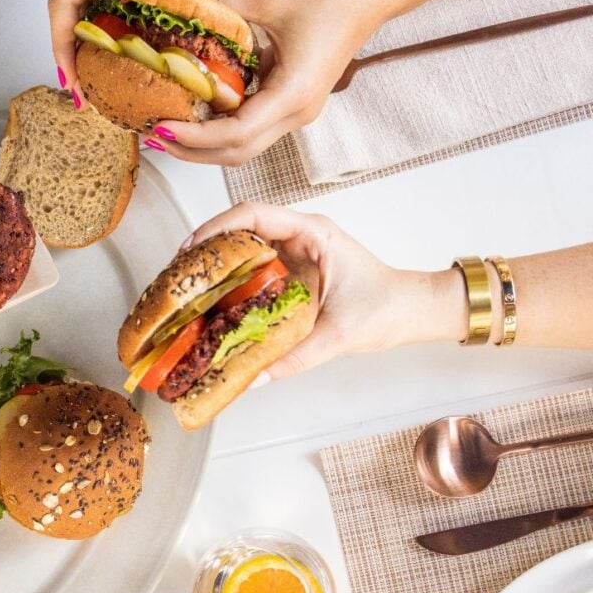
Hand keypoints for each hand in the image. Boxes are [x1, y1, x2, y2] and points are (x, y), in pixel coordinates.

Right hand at [49, 0, 185, 105]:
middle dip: (73, 57)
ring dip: (89, 44)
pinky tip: (125, 45)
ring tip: (104, 83)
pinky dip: (107, 22)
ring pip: (82, 6)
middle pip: (68, 14)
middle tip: (88, 97)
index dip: (62, 46)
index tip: (71, 79)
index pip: (63, 3)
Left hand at [151, 0, 388, 164]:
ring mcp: (298, 111)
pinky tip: (196, 112)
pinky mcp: (294, 102)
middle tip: (153, 137)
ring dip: (205, 143)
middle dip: (192, 150)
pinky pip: (253, 126)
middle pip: (237, 153)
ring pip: (245, 145)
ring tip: (168, 129)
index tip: (161, 127)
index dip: (194, 136)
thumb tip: (178, 6)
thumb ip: (219, 5)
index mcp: (294, 94)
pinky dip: (221, 127)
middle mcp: (298, 112)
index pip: (236, 134)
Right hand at [185, 202, 460, 381]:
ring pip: (244, 248)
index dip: (218, 227)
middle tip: (179, 275)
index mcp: (313, 234)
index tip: (192, 249)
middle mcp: (299, 237)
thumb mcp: (339, 334)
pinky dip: (230, 283)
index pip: (255, 215)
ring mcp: (294, 252)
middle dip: (206, 248)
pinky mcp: (291, 271)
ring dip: (215, 265)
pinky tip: (212, 304)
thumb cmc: (386, 309)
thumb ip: (295, 357)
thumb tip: (252, 378)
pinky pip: (253, 269)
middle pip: (241, 228)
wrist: (413, 311)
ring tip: (187, 290)